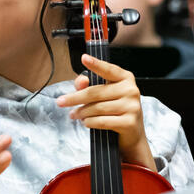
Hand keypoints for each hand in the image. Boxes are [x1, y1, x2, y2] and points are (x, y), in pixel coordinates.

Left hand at [56, 54, 156, 170]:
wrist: (131, 135)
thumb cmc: (116, 112)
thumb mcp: (104, 96)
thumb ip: (90, 85)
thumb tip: (81, 82)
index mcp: (125, 79)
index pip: (108, 69)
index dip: (96, 64)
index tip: (84, 58)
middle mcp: (131, 90)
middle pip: (95, 92)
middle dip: (75, 98)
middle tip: (61, 102)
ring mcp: (132, 106)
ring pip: (97, 108)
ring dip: (81, 112)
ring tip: (74, 115)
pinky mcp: (129, 122)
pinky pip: (102, 121)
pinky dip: (90, 122)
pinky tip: (86, 122)